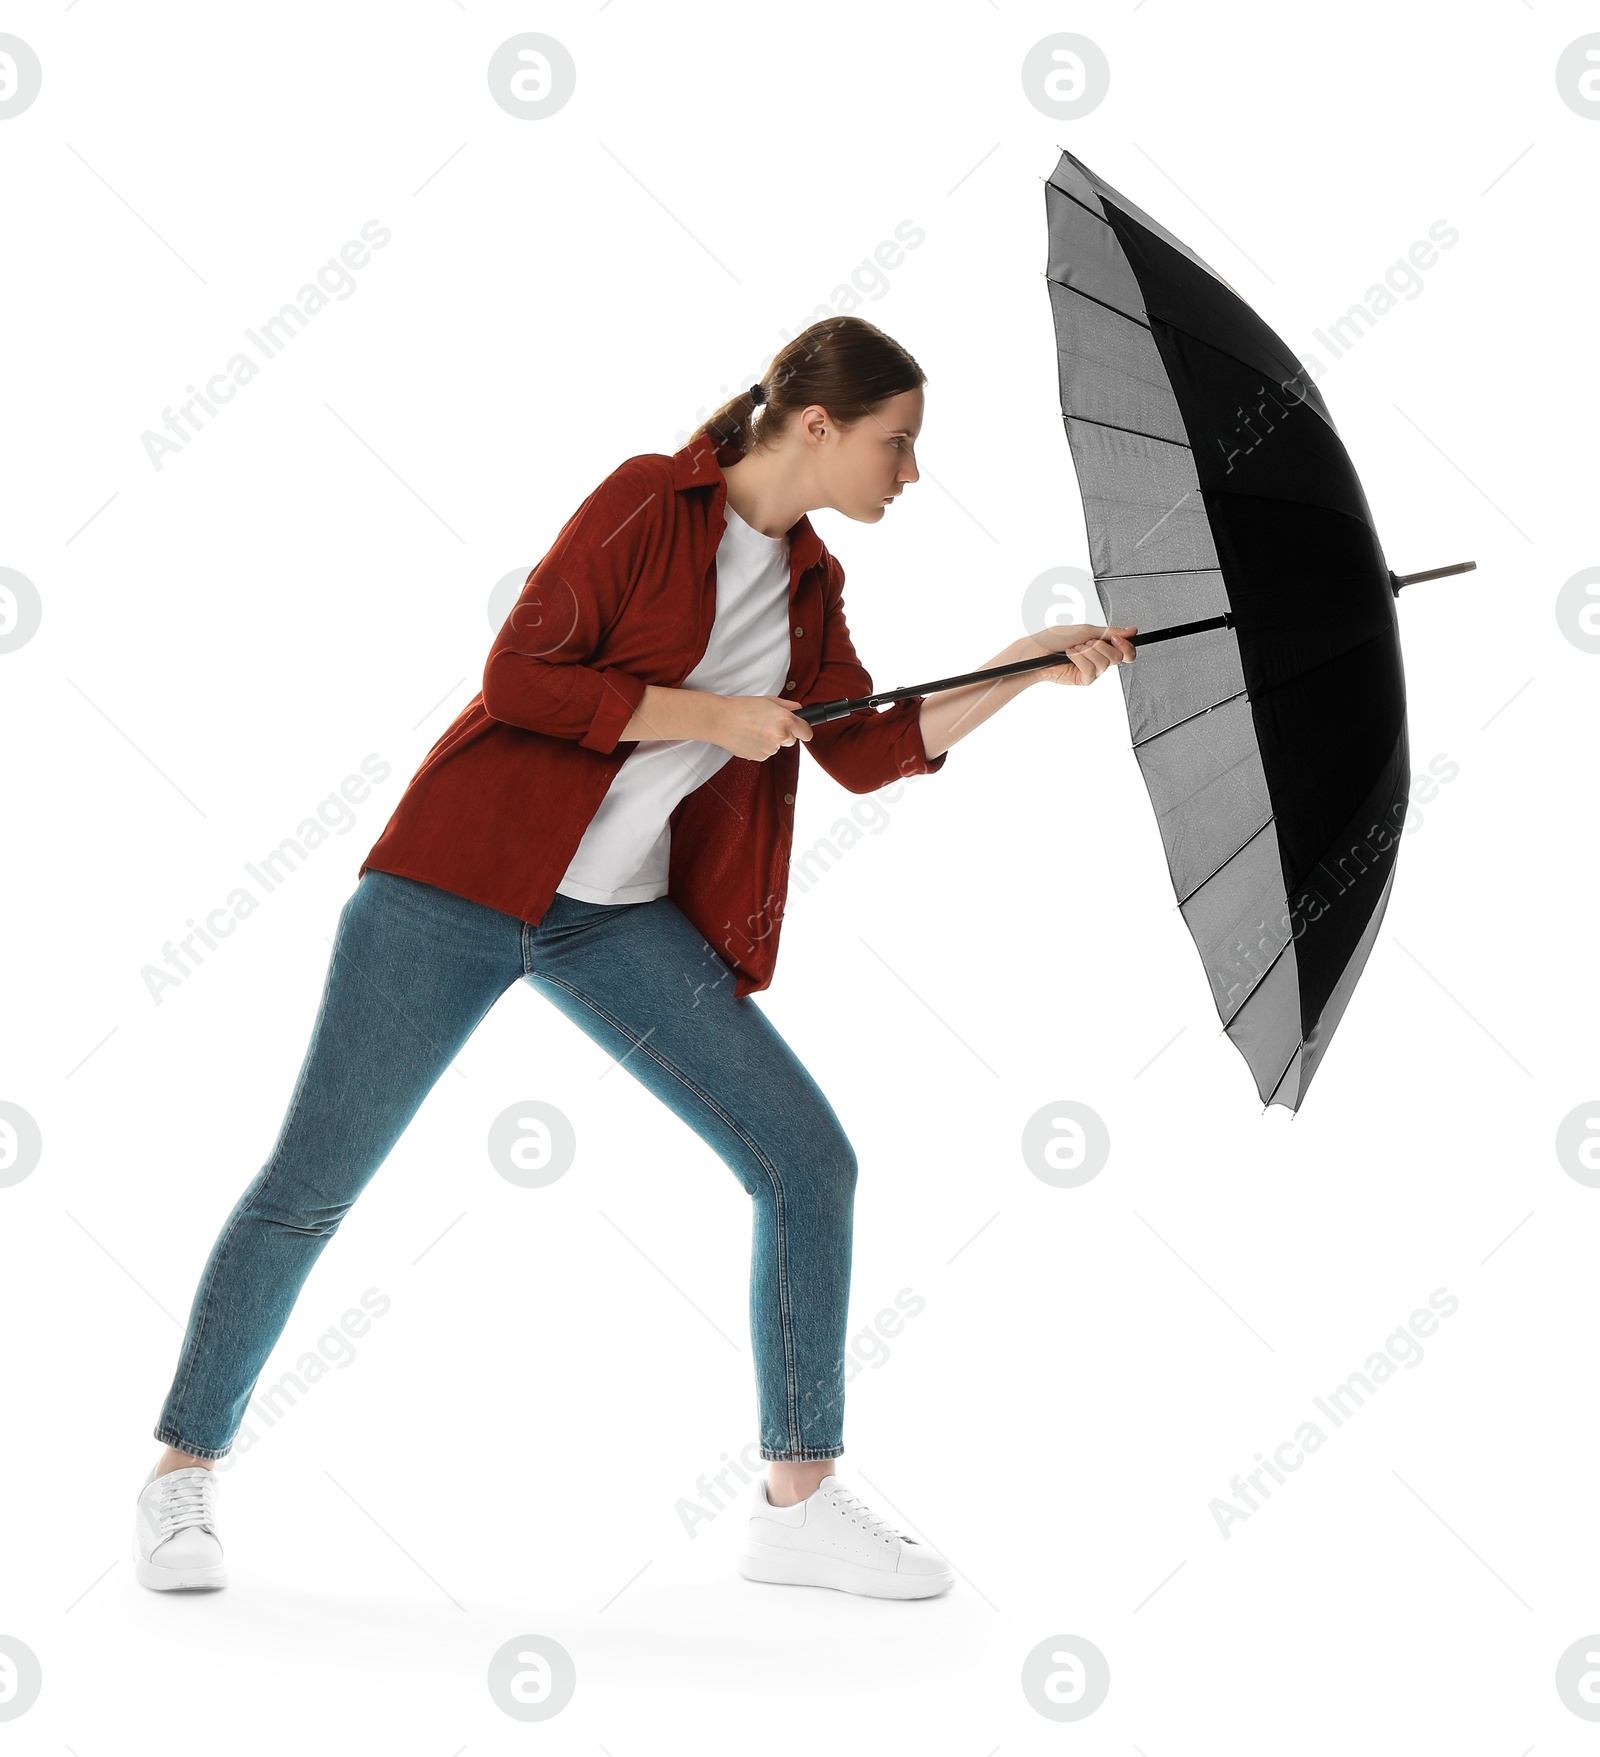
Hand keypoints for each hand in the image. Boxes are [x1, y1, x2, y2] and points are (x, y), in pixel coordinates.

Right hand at [708, 694, 814, 760]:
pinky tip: (749, 736)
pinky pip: (766, 752)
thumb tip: (799, 711)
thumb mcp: (768, 700)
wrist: (720, 720)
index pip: (807, 732)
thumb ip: (788, 706)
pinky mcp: (760, 757)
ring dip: (770, 740)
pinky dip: (760, 746)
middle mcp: (780, 735)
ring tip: (754, 728)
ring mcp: (770, 749)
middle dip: (784, 733)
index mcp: (785, 720)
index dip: (803, 729)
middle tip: (768, 723)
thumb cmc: (741, 707)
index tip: (800, 728)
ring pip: (777, 746)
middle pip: (792, 740)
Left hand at [1022, 623, 1136, 685]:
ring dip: (1087, 651)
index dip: (1126, 646)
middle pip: (1118, 657)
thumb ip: (1110, 632)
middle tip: (1086, 643)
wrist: (1038, 649)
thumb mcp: (1086, 630)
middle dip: (1100, 646)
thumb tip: (1131, 631)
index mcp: (1102, 646)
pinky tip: (1070, 656)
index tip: (1117, 638)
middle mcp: (1099, 659)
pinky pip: (1091, 670)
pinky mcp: (1084, 680)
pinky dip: (1079, 659)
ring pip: (1104, 662)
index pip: (1126, 652)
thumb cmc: (1056, 638)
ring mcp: (1092, 671)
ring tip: (1074, 649)